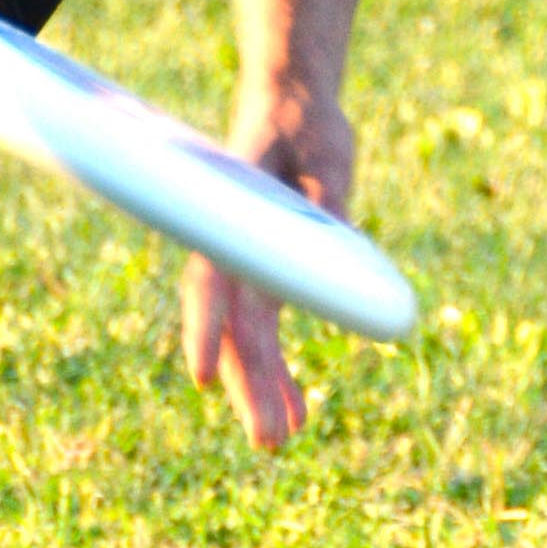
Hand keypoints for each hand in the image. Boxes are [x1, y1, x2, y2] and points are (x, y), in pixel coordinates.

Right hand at [187, 71, 355, 455]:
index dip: (206, 330)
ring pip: (250, 341)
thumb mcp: (327, 153)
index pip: (213, 281)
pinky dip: (283, 371)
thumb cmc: (307, 123)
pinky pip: (271, 332)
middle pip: (234, 328)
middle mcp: (231, 250)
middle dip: (249, 387)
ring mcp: (250, 267)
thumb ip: (329, 197)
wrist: (296, 106)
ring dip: (265, 390)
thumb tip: (344, 246)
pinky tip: (300, 412)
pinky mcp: (272, 275)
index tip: (202, 376)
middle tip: (269, 441)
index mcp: (231, 216)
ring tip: (282, 441)